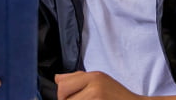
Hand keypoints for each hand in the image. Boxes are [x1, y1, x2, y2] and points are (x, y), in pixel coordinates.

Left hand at [55, 71, 175, 99]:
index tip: (69, 98)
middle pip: (63, 95)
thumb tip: (57, 78)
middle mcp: (95, 86)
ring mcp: (97, 98)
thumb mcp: (99, 81)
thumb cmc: (118, 96)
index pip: (62, 84)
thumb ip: (78, 78)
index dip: (62, 94)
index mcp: (94, 76)